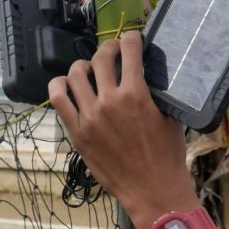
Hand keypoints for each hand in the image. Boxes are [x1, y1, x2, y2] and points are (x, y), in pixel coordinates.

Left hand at [48, 31, 200, 228]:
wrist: (152, 189)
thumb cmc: (167, 156)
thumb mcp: (170, 117)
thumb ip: (157, 93)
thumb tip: (149, 74)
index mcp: (136, 94)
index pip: (129, 49)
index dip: (131, 38)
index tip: (132, 39)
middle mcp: (109, 102)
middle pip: (100, 57)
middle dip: (108, 48)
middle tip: (113, 53)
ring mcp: (89, 117)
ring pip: (75, 74)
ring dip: (84, 66)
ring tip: (90, 70)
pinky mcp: (76, 133)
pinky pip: (58, 100)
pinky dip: (59, 86)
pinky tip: (67, 84)